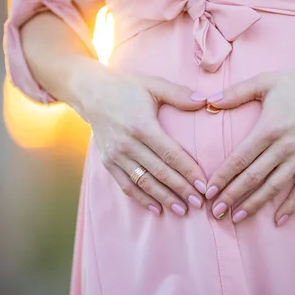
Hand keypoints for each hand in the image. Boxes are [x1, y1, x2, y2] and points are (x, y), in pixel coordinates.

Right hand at [73, 63, 208, 216]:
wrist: (90, 92)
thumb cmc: (126, 87)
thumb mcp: (153, 84)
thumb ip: (179, 94)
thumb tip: (205, 101)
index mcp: (142, 125)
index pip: (170, 153)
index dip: (188, 171)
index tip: (203, 184)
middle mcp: (127, 143)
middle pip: (159, 172)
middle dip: (181, 189)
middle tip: (199, 203)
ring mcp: (116, 155)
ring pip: (144, 182)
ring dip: (164, 198)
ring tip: (183, 210)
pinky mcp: (108, 162)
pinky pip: (126, 185)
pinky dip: (141, 199)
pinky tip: (157, 209)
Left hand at [205, 52, 294, 224]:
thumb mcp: (265, 81)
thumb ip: (235, 93)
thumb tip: (207, 101)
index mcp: (269, 128)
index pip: (240, 159)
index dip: (222, 177)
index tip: (208, 191)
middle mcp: (284, 147)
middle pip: (253, 178)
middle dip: (231, 196)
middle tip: (214, 212)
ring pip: (274, 187)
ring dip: (254, 205)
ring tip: (236, 218)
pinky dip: (291, 206)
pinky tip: (278, 220)